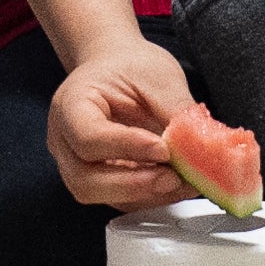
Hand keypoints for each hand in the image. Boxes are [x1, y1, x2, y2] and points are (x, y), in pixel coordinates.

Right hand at [47, 33, 202, 207]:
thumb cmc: (129, 66)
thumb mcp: (157, 76)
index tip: (163, 148)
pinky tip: (177, 183)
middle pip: (84, 180)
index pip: (88, 137)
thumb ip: (176, 112)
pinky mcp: (100, 180)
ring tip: (181, 180)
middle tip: (172, 177)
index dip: (126, 147)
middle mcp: (65, 140)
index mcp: (71, 104)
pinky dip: (150, 196)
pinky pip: (120, 199)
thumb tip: (199, 147)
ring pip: (102, 196)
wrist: (117, 66)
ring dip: (145, 194)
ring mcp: (78, 164)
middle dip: (133, 184)